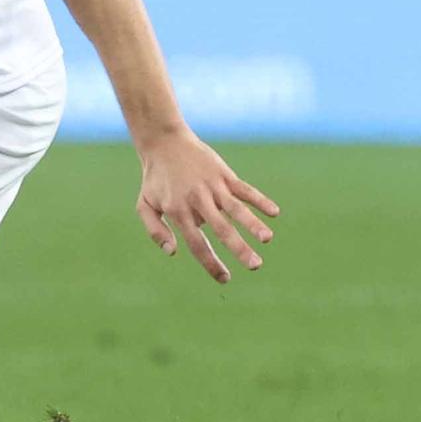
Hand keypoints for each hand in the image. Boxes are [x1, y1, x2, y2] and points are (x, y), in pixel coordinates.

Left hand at [135, 127, 280, 284]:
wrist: (163, 142)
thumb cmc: (155, 179)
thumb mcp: (145, 205)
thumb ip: (155, 230)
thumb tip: (173, 252)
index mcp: (178, 211)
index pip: (197, 244)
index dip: (211, 263)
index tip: (225, 279)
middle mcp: (197, 200)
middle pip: (221, 229)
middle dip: (239, 248)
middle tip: (255, 266)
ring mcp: (212, 186)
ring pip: (236, 208)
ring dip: (253, 223)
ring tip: (267, 239)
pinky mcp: (223, 174)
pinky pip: (244, 188)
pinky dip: (260, 199)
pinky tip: (275, 212)